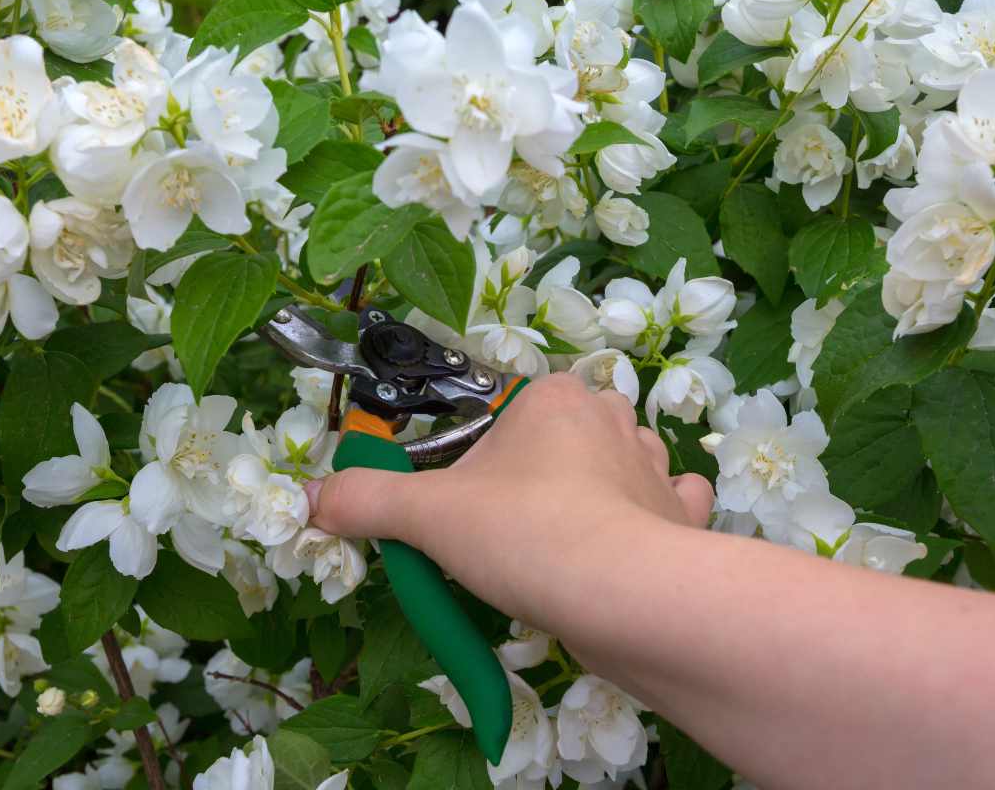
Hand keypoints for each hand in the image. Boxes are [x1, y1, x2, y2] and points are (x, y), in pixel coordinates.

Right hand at [306, 373, 713, 639]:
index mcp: (552, 397)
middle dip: (532, 480)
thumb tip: (311, 498)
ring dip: (594, 493)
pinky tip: (627, 542)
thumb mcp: (427, 516)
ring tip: (561, 545)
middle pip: (558, 440)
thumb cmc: (522, 533)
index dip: (478, 465)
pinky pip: (670, 501)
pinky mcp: (683, 514)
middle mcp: (612, 417)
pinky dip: (653, 515)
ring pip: (618, 465)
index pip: (503, 417)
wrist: (622, 596)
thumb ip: (366, 501)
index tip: (466, 511)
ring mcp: (654, 465)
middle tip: (505, 535)